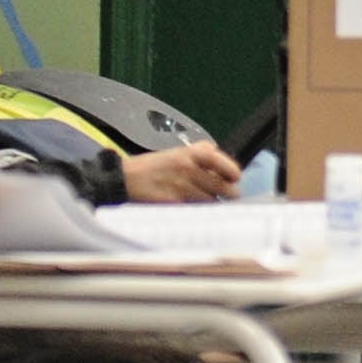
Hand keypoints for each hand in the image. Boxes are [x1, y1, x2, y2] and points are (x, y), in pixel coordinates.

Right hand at [120, 142, 242, 202]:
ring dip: (214, 204)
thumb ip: (200, 152)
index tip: (235, 178)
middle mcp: (189, 168)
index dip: (233, 172)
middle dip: (229, 193)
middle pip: (222, 186)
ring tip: (210, 202)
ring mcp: (182, 187)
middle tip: (229, 195)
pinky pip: (196, 209)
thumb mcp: (177, 151)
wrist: (127, 178)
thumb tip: (221, 155)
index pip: (222, 162)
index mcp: (191, 153)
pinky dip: (199, 211)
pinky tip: (196, 209)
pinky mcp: (174, 202)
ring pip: (211, 201)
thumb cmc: (153, 166)